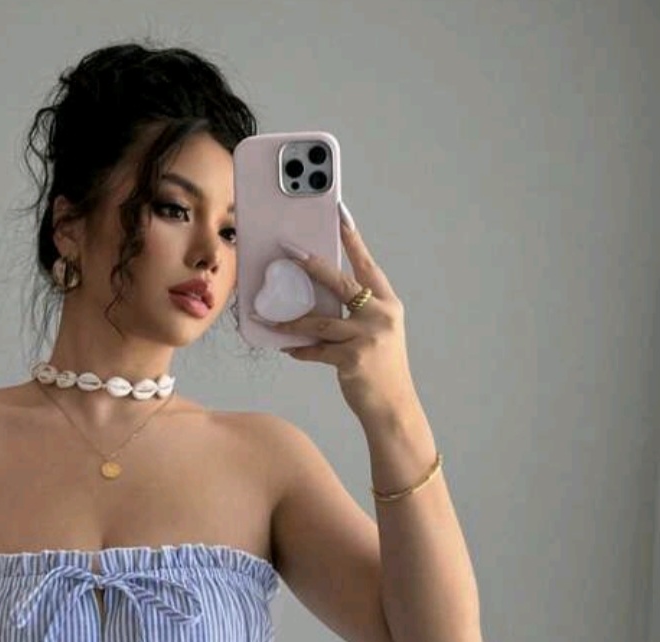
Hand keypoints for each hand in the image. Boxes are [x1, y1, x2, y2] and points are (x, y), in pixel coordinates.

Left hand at [256, 212, 417, 425]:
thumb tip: (320, 299)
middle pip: (341, 283)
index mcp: (388, 304)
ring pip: (321, 320)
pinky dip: (301, 350)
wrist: (393, 407)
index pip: (367, 266)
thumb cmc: (382, 370)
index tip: (340, 214)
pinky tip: (287, 348)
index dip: (353, 240)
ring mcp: (368, 336)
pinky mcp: (353, 359)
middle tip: (290, 251)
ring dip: (292, 320)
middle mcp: (381, 315)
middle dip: (313, 265)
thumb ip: (357, 315)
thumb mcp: (378, 335)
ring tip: (268, 317)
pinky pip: (317, 350)